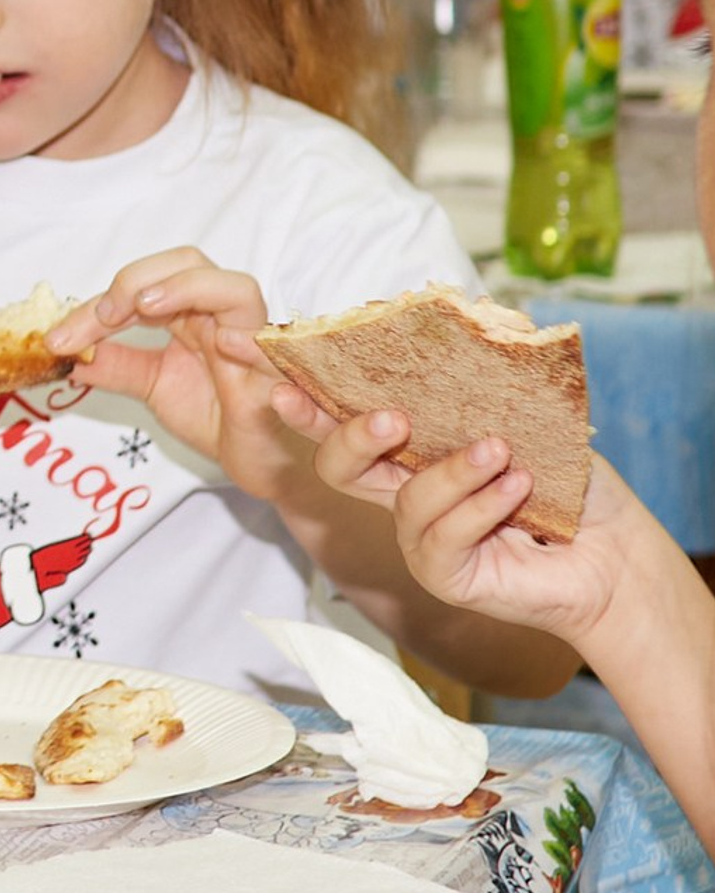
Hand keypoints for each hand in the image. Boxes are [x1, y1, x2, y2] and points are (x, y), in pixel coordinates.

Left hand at [52, 249, 305, 499]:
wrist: (260, 462)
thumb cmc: (218, 415)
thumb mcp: (154, 386)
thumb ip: (116, 367)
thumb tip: (67, 355)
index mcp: (192, 312)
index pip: (142, 287)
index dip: (95, 307)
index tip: (56, 339)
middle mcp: (222, 316)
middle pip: (189, 264)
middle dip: (139, 278)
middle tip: (104, 315)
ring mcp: (254, 343)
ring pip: (237, 289)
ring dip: (188, 288)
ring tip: (146, 307)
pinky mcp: (279, 381)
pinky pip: (275, 351)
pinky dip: (250, 341)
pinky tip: (222, 344)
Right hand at [272, 393, 652, 650]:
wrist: (616, 550)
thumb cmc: (572, 482)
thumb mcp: (531, 414)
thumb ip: (491, 376)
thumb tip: (472, 315)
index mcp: (413, 450)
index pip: (345, 420)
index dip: (305, 399)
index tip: (276, 370)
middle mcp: (406, 494)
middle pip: (338, 469)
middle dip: (347, 436)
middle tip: (392, 417)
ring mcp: (423, 539)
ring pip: (401, 502)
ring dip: (450, 471)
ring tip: (500, 451)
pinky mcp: (447, 576)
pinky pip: (441, 540)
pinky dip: (479, 507)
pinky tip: (517, 489)